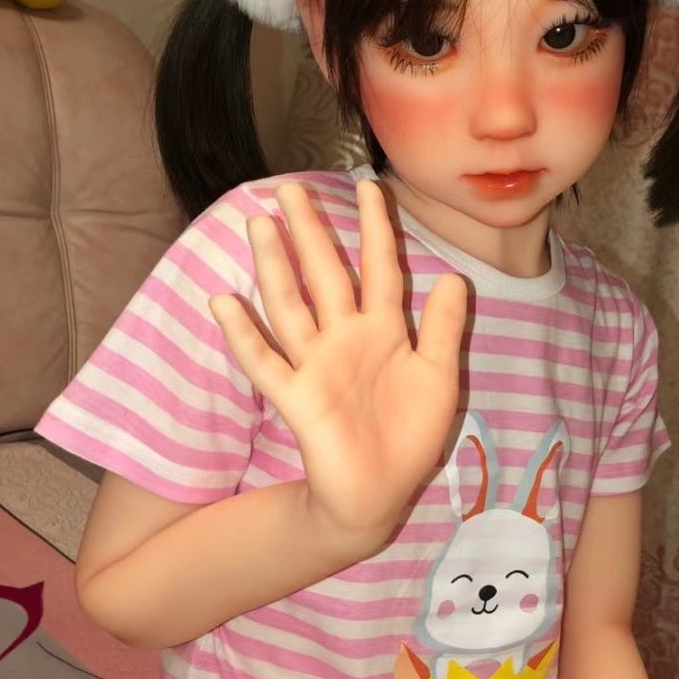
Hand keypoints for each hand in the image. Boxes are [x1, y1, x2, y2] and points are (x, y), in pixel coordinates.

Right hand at [209, 179, 468, 552]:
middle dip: (310, 232)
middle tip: (290, 187)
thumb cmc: (409, 435)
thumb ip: (445, 328)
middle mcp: (345, 338)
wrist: (381, 492)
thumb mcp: (439, 377)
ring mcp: (317, 365)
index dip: (375, 229)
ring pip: (291, 306)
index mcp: (384, 331)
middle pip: (326, 275)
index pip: (380, 268)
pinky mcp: (297, 397)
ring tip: (260, 226)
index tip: (368, 186)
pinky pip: (266, 362)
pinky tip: (224, 301)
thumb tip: (454, 276)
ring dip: (275, 268)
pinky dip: (243, 334)